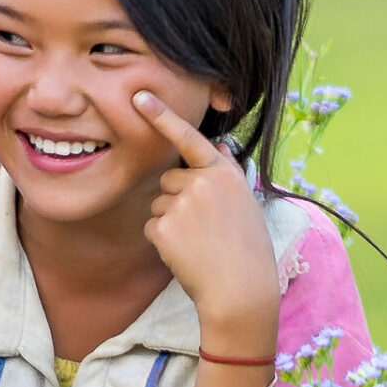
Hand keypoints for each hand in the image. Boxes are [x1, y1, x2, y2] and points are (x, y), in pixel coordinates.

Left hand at [133, 91, 279, 328]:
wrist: (241, 290)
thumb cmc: (248, 250)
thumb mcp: (246, 204)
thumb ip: (226, 174)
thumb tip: (215, 146)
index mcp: (224, 173)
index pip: (189, 138)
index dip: (162, 115)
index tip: (139, 96)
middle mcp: (201, 182)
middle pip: (170, 180)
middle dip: (179, 200)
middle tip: (205, 228)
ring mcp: (181, 204)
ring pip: (159, 203)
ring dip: (171, 221)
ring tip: (199, 242)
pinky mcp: (163, 227)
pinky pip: (153, 226)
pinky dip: (164, 242)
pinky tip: (187, 253)